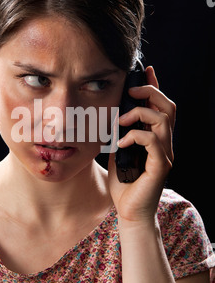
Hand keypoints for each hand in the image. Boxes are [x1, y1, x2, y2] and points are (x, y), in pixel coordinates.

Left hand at [108, 66, 175, 224]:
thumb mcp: (119, 152)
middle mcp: (165, 144)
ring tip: (121, 122)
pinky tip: (120, 143)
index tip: (146, 71)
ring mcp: (165, 155)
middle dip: (150, 93)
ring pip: (163, 120)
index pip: (160, 106)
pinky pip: (152, 141)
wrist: (129, 212)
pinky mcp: (160, 166)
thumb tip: (113, 115)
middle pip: (168, 107)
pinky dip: (135, 136)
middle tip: (130, 92)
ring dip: (139, 114)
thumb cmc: (124, 183)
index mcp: (156, 138)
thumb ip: (121, 134)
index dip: (155, 87)